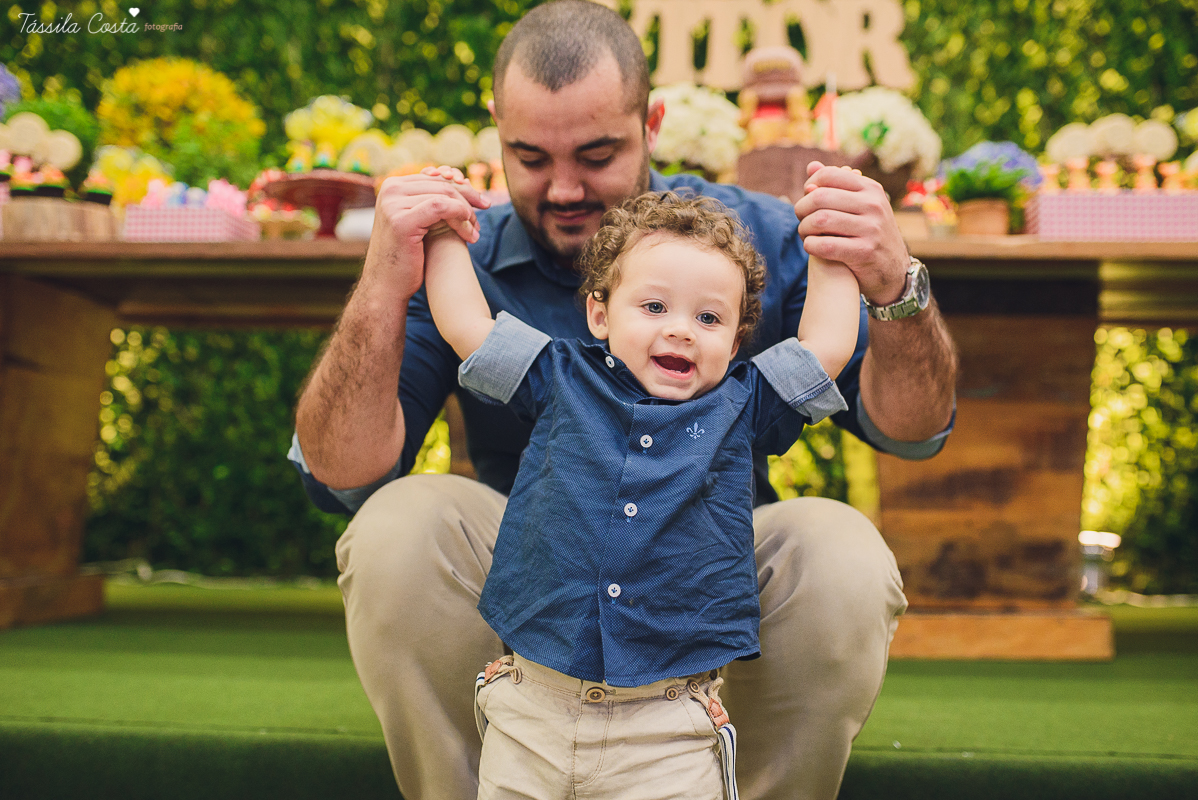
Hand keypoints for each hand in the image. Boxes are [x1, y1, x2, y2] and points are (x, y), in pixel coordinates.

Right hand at [363, 165, 488, 299]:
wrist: (386, 286)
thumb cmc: (406, 257)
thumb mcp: (418, 221)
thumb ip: (431, 201)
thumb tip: (462, 180)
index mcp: (392, 186)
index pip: (435, 178)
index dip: (461, 188)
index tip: (480, 201)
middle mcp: (390, 189)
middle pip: (442, 184)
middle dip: (468, 198)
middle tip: (486, 210)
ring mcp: (393, 204)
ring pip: (444, 195)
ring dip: (466, 212)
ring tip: (475, 231)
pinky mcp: (401, 220)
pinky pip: (440, 207)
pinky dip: (460, 217)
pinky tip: (469, 233)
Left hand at [792, 161, 908, 305]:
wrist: (893, 271)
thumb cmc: (869, 234)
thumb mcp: (860, 206)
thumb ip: (836, 187)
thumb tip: (812, 167)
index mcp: (871, 189)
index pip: (828, 176)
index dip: (809, 188)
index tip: (806, 201)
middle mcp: (874, 205)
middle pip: (820, 197)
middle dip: (802, 209)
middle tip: (801, 220)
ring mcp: (872, 228)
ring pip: (820, 220)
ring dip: (804, 228)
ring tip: (805, 234)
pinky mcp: (865, 252)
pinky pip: (825, 245)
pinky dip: (811, 245)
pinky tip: (811, 246)